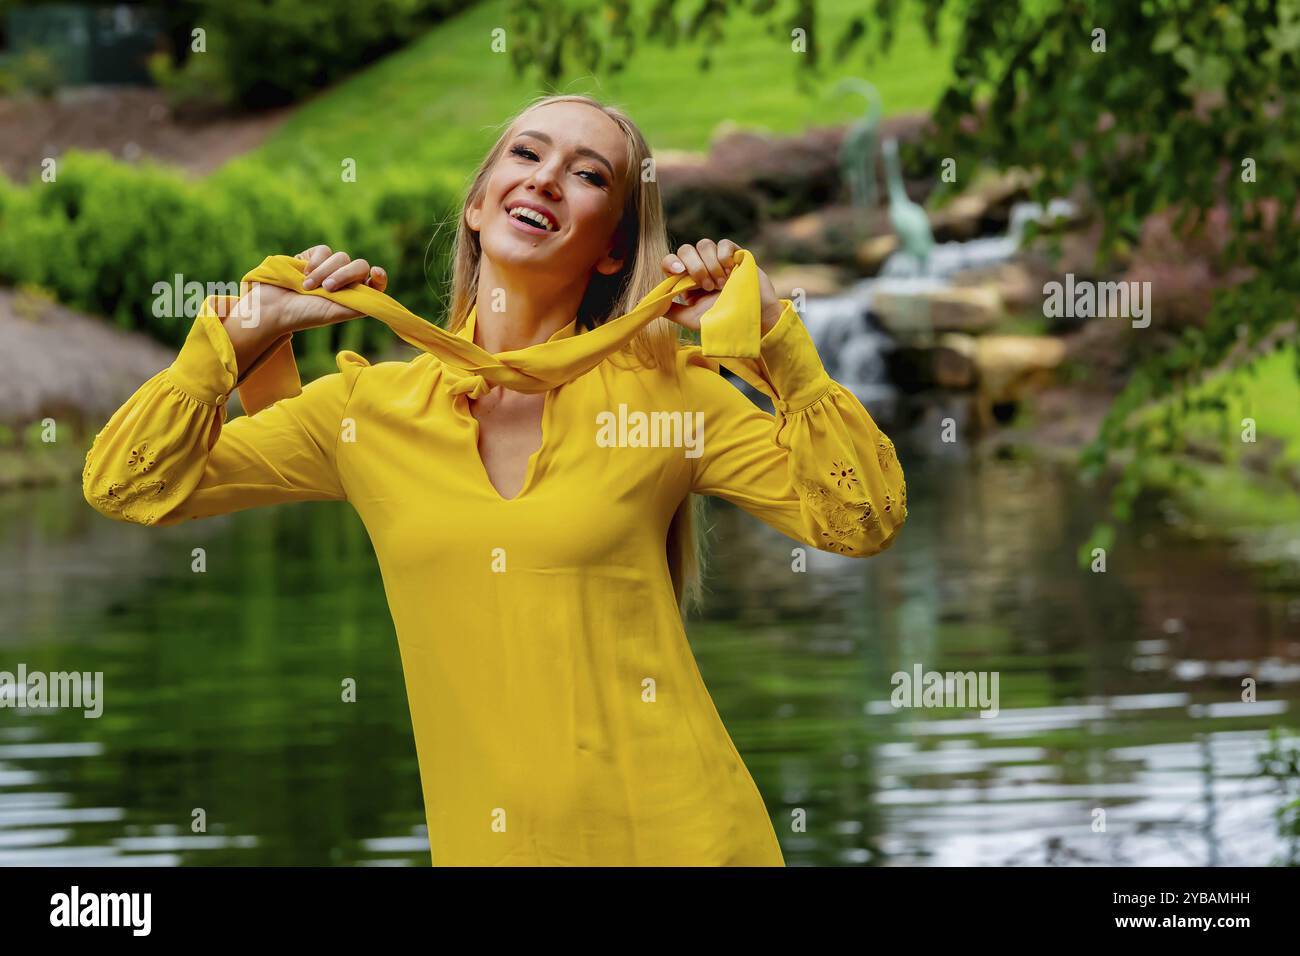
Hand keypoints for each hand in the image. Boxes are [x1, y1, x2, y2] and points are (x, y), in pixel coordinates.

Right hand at [245, 244, 389, 333]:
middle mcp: (344, 281)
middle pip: (359, 265)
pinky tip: (304, 275)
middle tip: (328, 289)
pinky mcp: (313, 257)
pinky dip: (316, 262)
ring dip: (325, 272)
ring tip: (308, 287)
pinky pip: (324, 251)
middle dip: (344, 275)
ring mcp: (329, 268)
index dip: (379, 277)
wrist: (275, 306)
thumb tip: (378, 294)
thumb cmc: (306, 315)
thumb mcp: (337, 313)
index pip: (375, 282)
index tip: (376, 273)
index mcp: (354, 296)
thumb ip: (360, 304)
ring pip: (341, 257)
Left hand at [661, 238, 782, 334]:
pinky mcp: (735, 254)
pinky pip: (724, 243)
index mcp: (686, 279)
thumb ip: (670, 310)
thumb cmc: (721, 319)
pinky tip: (731, 272)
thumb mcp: (691, 319)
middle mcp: (700, 265)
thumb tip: (647, 303)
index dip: (671, 262)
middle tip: (707, 287)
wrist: (751, 319)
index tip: (678, 271)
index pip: (671, 261)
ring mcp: (717, 258)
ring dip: (710, 265)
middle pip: (686, 249)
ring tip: (721, 284)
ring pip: (704, 244)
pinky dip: (724, 256)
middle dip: (695, 267)